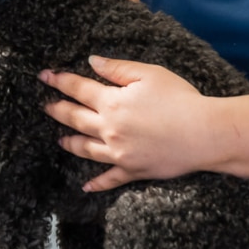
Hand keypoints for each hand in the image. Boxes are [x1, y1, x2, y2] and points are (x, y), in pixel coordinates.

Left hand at [40, 56, 211, 191]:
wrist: (205, 134)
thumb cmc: (180, 99)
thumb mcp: (148, 74)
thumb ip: (116, 68)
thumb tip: (91, 61)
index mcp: (112, 102)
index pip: (78, 89)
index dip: (59, 81)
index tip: (44, 76)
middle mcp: (109, 129)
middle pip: (75, 118)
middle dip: (57, 110)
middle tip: (45, 106)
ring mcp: (119, 153)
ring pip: (86, 148)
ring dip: (70, 143)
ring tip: (59, 139)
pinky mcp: (133, 170)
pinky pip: (110, 179)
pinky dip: (96, 183)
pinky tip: (85, 186)